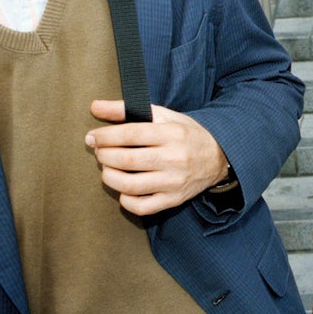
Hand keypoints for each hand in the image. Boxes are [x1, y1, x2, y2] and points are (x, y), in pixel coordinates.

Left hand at [86, 100, 229, 215]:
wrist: (219, 156)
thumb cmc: (186, 134)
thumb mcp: (164, 116)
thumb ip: (128, 110)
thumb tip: (95, 107)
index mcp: (172, 133)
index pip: (130, 134)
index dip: (105, 136)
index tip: (93, 137)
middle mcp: (174, 158)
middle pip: (126, 161)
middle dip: (104, 156)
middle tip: (100, 152)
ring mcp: (174, 182)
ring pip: (130, 186)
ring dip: (109, 177)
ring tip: (108, 169)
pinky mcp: (173, 199)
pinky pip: (142, 207)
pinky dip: (125, 200)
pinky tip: (124, 189)